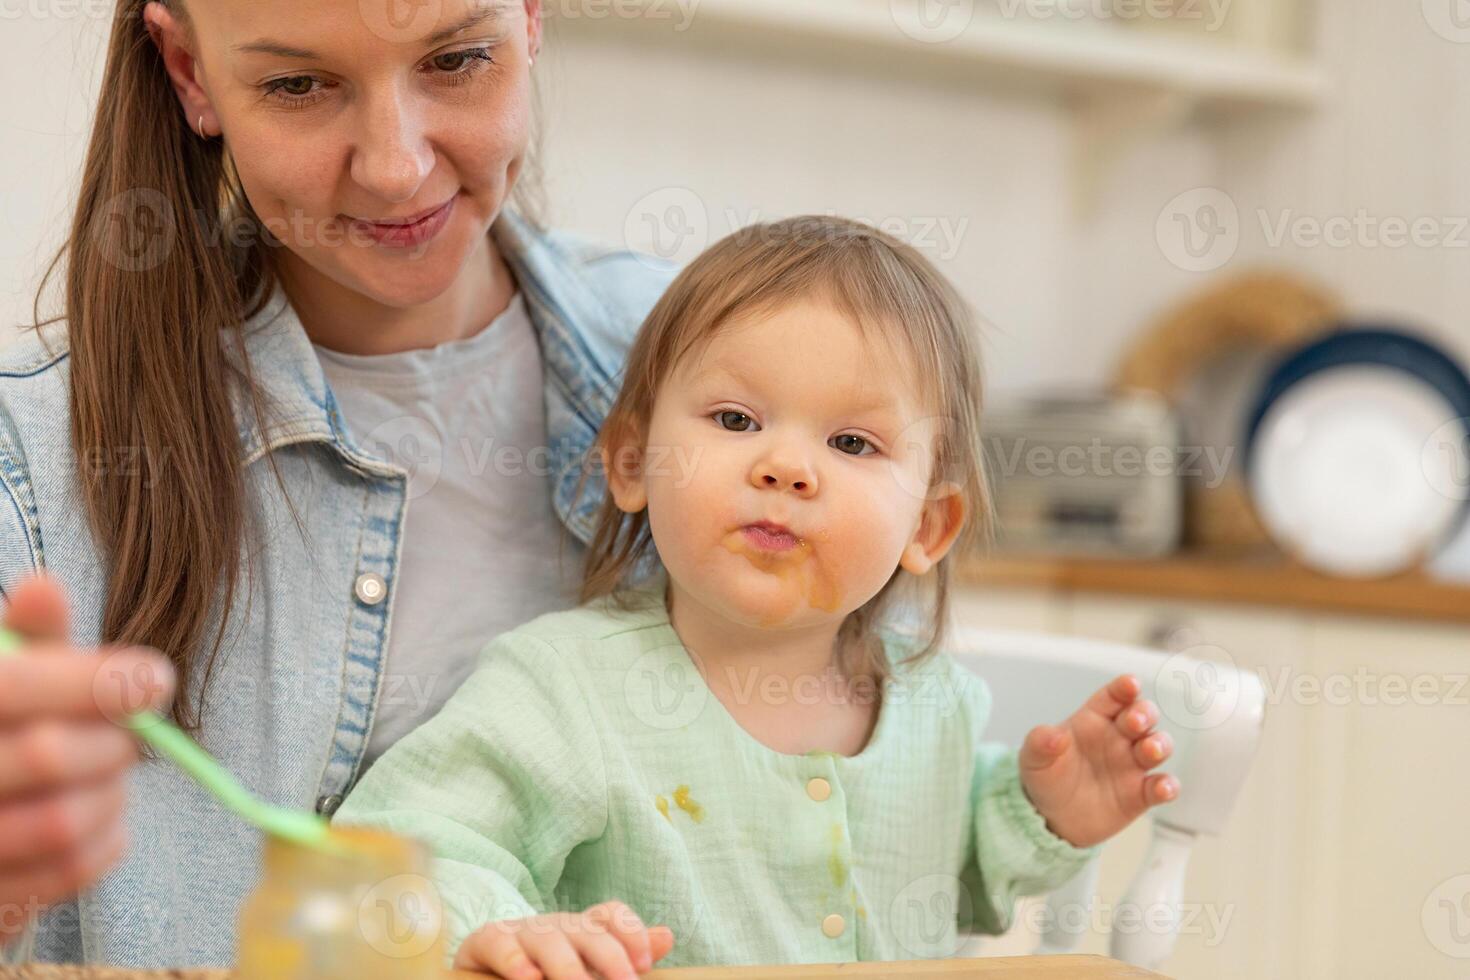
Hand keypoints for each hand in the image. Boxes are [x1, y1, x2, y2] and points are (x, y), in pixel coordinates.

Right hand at [0, 575, 173, 947]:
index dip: (95, 680)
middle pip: (49, 755)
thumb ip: (31, 643)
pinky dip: (108, 840)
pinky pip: (67, 872)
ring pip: (62, 822)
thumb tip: (44, 587)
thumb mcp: (7, 680)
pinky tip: (106, 818)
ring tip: (110, 779)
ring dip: (111, 794)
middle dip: (111, 742)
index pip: (14, 688)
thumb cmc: (4, 736)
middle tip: (126, 738)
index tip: (158, 676)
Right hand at [454, 900, 675, 979]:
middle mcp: (556, 925)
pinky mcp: (487, 941)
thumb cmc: (543, 969)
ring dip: (566, 966)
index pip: (612, 916)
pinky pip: (502, 946)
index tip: (644, 966)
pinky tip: (529, 979)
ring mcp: (522, 931)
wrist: (482, 967)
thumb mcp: (585, 964)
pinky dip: (516, 963)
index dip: (631, 933)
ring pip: (549, 941)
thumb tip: (666, 936)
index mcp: (582, 930)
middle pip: (587, 930)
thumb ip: (623, 954)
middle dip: (609, 956)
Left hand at [1018, 674, 1178, 848]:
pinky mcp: (1140, 794)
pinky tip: (1162, 788)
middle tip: (1135, 721)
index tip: (1130, 684)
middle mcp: (1118, 737)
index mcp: (1093, 719)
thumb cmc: (1046, 778)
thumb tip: (1053, 735)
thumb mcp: (1034, 759)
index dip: (1124, 688)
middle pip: (1143, 715)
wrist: (1050, 818)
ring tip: (1150, 750)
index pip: (1113, 696)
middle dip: (1144, 713)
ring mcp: (1132, 765)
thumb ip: (1040, 743)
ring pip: (1158, 746)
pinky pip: (1162, 786)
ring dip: (1160, 745)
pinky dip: (1167, 785)